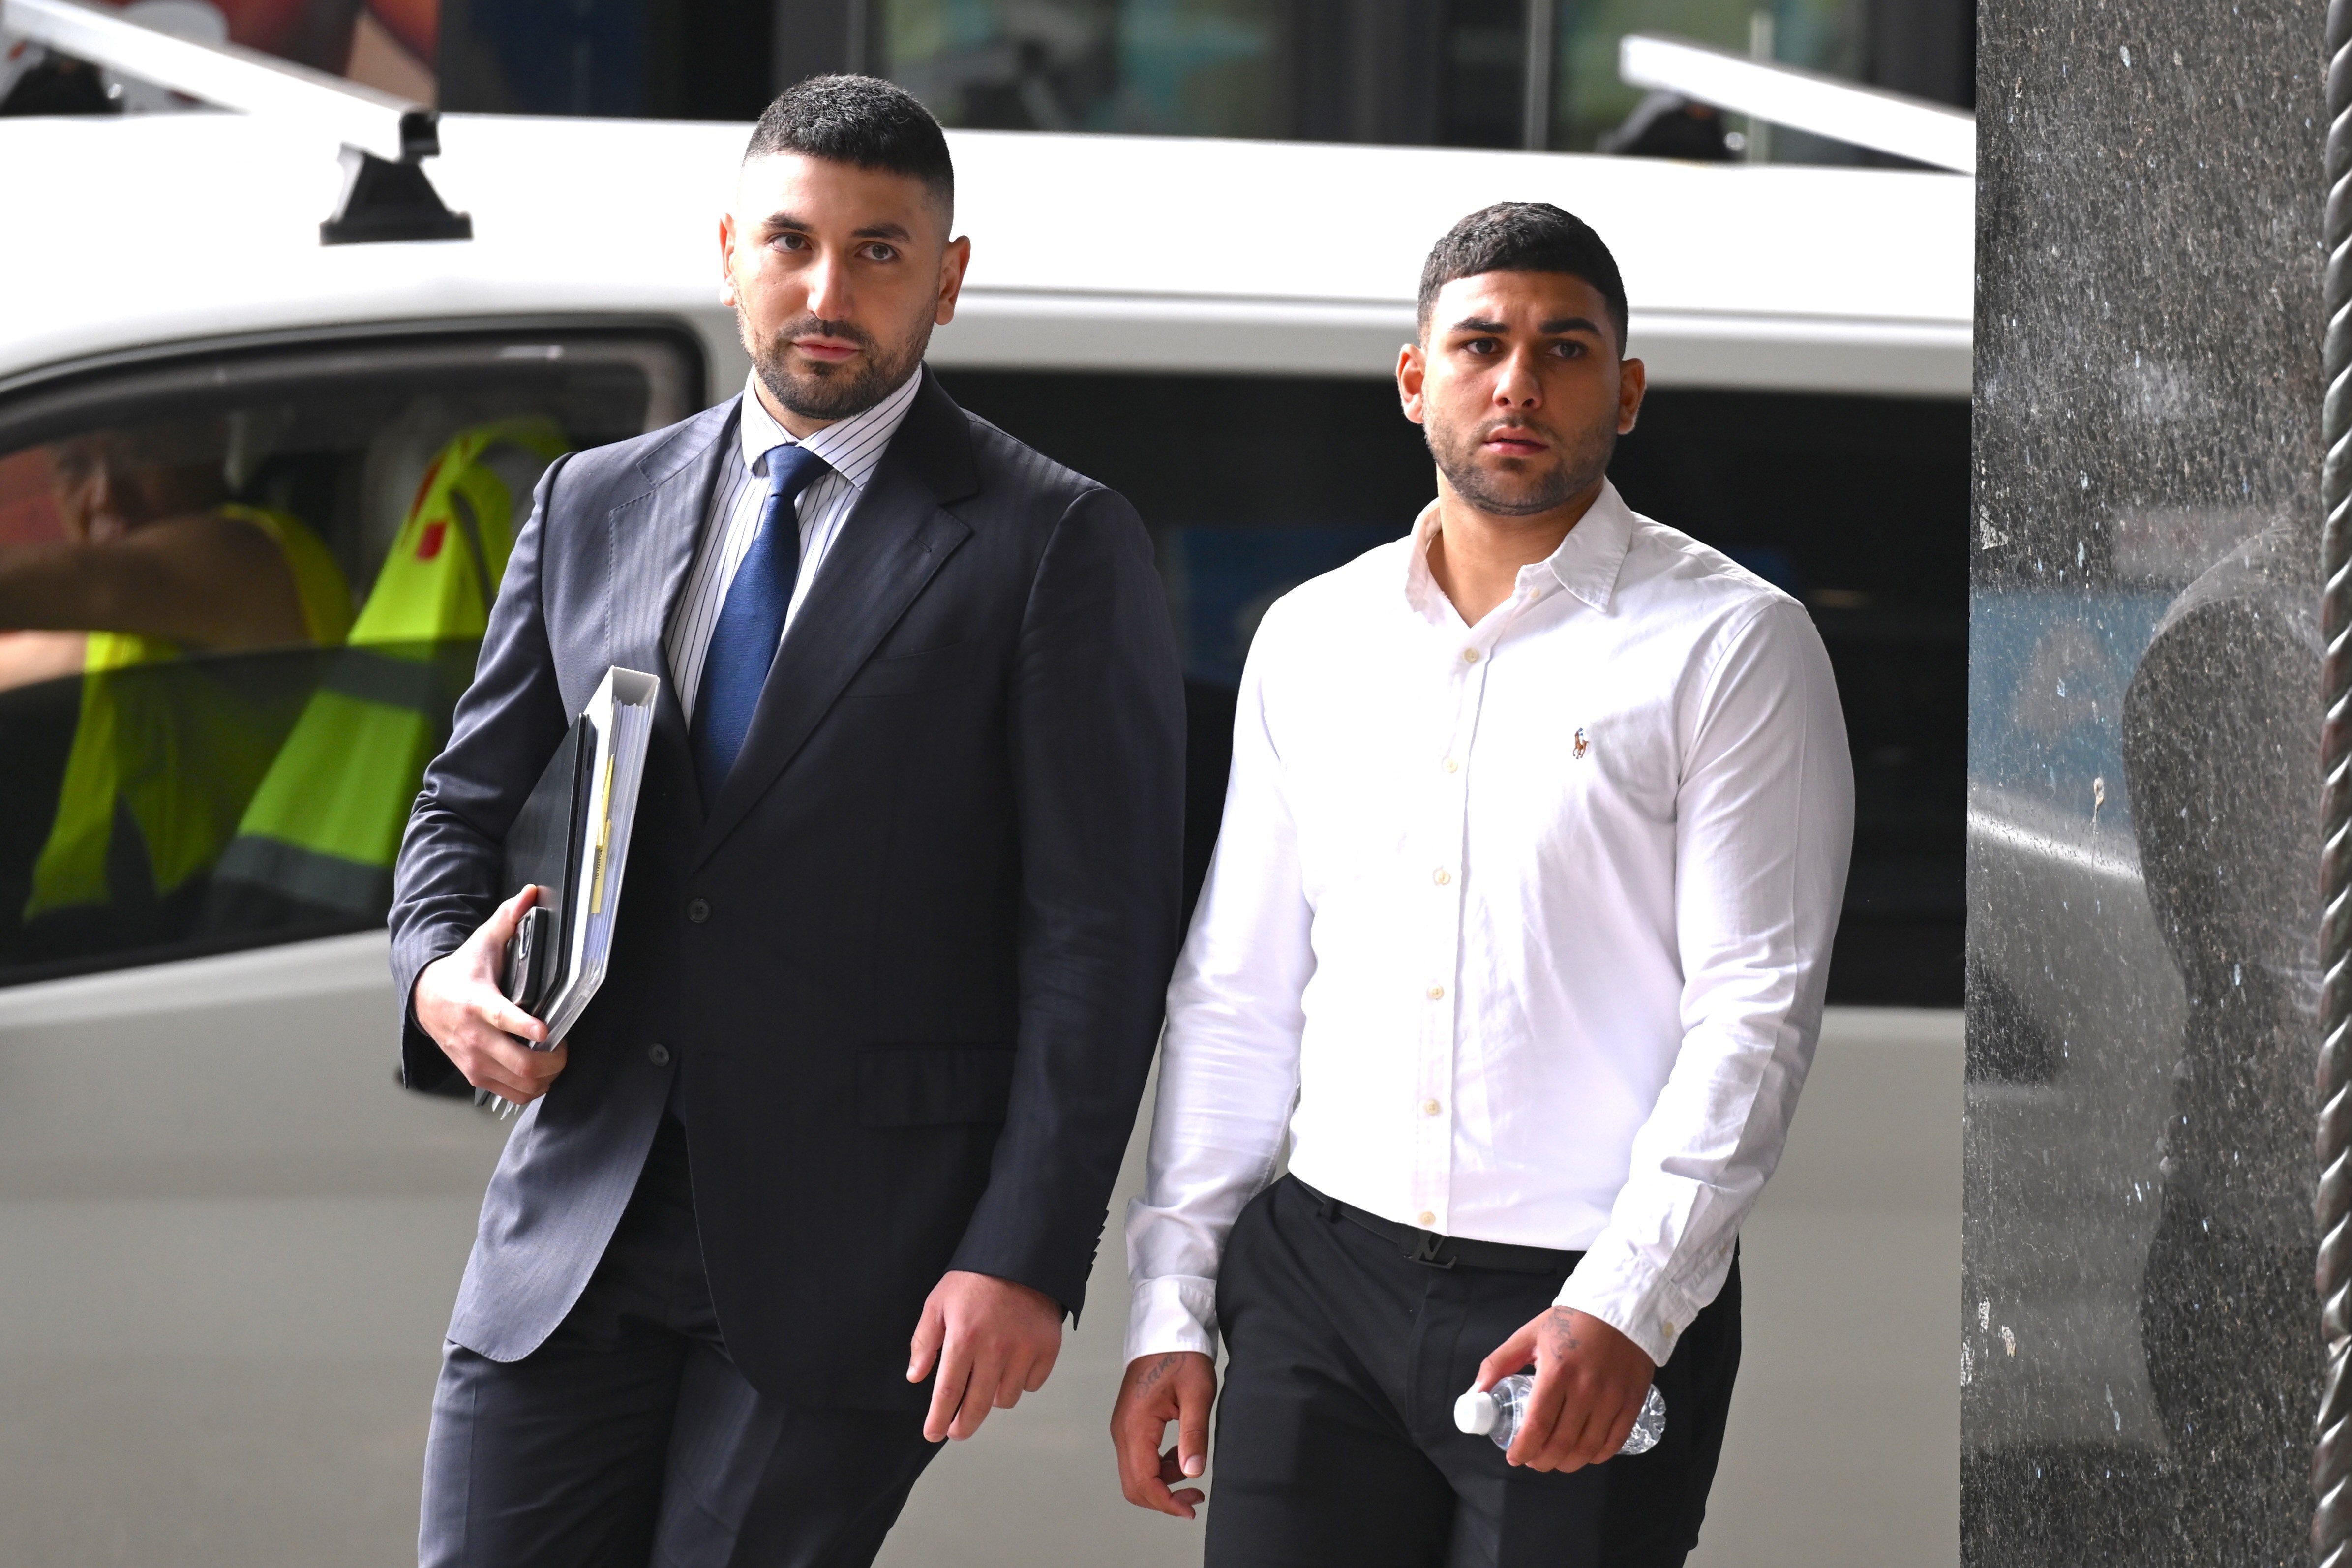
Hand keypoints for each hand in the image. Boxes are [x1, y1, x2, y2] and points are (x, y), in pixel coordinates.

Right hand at [412, 887, 565, 1104]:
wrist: (426, 999)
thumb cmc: (461, 973)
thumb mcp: (482, 942)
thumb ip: (508, 919)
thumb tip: (528, 894)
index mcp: (477, 1002)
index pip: (502, 1017)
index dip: (524, 1026)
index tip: (545, 1030)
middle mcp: (474, 1036)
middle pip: (520, 1062)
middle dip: (552, 1061)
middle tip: (565, 1049)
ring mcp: (474, 1060)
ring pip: (519, 1084)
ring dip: (545, 1078)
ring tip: (555, 1061)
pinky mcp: (474, 1075)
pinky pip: (510, 1093)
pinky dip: (530, 1089)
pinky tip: (539, 1074)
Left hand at [907, 1270, 1063, 1441]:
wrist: (1022, 1258)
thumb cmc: (975, 1280)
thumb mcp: (938, 1303)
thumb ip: (924, 1341)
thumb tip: (915, 1376)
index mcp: (964, 1338)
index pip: (948, 1392)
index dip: (939, 1419)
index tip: (933, 1434)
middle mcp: (995, 1349)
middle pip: (977, 1406)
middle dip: (963, 1426)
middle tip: (956, 1430)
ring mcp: (1024, 1350)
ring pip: (1005, 1399)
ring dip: (992, 1397)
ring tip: (986, 1381)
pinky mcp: (1047, 1349)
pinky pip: (1031, 1385)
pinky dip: (1020, 1381)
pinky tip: (1012, 1365)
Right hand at [1110, 1350, 1216, 1518]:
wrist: (1167, 1330)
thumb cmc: (1181, 1355)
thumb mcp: (1197, 1393)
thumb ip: (1194, 1435)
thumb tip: (1192, 1473)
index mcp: (1135, 1425)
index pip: (1143, 1481)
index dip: (1166, 1502)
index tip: (1191, 1508)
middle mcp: (1122, 1430)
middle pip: (1134, 1484)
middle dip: (1163, 1498)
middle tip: (1195, 1497)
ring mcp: (1123, 1427)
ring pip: (1136, 1474)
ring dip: (1162, 1483)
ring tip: (1192, 1475)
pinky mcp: (1130, 1424)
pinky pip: (1139, 1459)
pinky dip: (1159, 1468)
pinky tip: (1181, 1455)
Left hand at [1475, 1307, 1655, 1471]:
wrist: (1618, 1308)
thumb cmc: (1569, 1323)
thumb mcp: (1528, 1336)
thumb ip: (1498, 1364)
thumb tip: (1475, 1394)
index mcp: (1557, 1372)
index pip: (1538, 1425)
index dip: (1524, 1449)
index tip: (1514, 1457)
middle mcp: (1587, 1389)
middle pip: (1562, 1443)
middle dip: (1542, 1460)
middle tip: (1533, 1460)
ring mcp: (1612, 1398)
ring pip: (1588, 1448)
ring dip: (1568, 1463)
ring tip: (1555, 1460)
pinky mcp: (1632, 1402)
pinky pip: (1614, 1442)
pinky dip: (1596, 1456)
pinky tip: (1584, 1453)